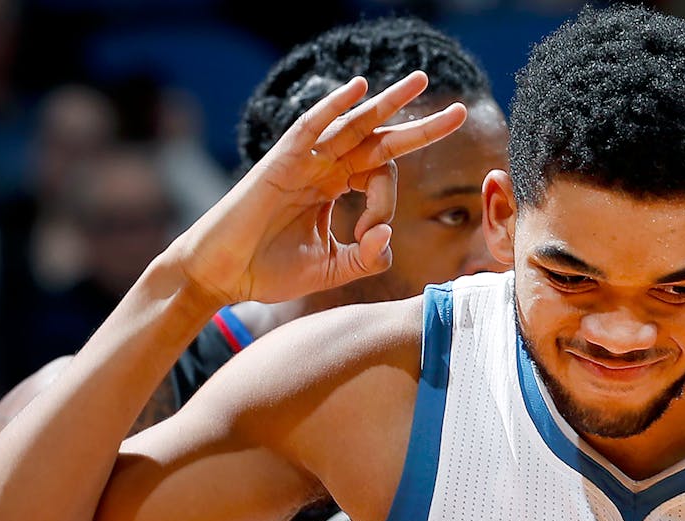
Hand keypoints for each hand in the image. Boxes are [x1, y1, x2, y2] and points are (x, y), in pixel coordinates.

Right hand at [169, 72, 466, 304]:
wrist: (223, 275)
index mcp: (335, 188)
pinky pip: (311, 126)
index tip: (373, 233)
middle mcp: (324, 168)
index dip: (387, 203)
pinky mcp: (280, 161)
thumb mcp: (331, 268)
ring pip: (353, 123)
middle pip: (379, 138)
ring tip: (420, 80)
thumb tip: (390, 237)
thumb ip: (366, 256)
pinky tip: (359, 88)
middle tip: (461, 113)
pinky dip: (333, 105)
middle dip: (421, 126)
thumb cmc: (269, 270)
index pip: (381, 178)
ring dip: (388, 102)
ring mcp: (303, 161)